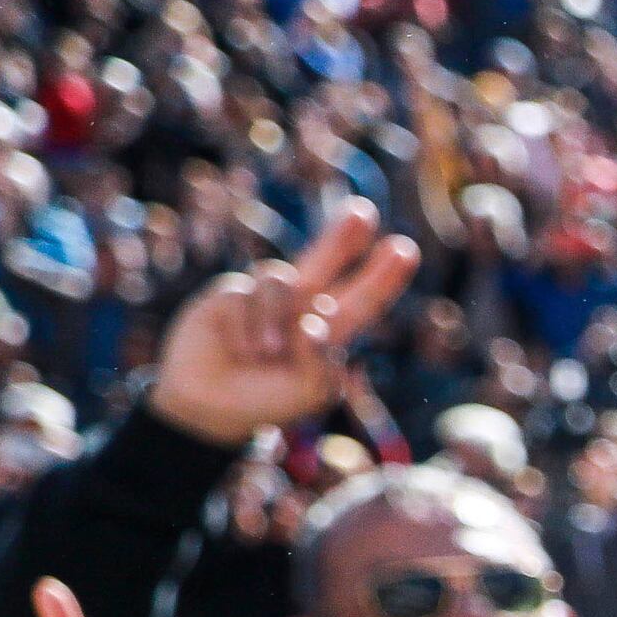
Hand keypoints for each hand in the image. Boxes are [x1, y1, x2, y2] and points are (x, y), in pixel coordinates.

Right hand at [145, 196, 416, 446]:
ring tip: (266, 354)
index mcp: (329, 328)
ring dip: (274, 322)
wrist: (211, 404)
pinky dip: (244, 329)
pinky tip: (238, 350)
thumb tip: (314, 328)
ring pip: (280, 281)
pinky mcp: (231, 292)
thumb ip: (321, 365)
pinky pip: (244, 297)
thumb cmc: (269, 398)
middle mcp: (301, 304)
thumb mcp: (308, 391)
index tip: (405, 248)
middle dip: (342, 237)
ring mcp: (266, 296)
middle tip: (363, 212)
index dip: (382, 276)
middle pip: (324, 261)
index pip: (362, 299)